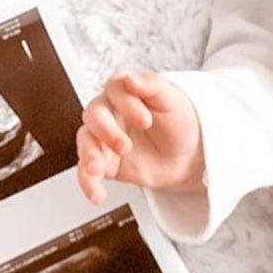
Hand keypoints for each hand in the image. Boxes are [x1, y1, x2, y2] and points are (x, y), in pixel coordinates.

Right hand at [76, 71, 203, 205]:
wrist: (187, 155)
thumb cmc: (179, 122)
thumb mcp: (172, 100)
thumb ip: (152, 86)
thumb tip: (131, 79)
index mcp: (126, 92)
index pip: (115, 88)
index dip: (127, 103)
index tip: (145, 120)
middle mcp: (110, 112)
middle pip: (94, 114)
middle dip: (106, 131)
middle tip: (125, 146)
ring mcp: (104, 138)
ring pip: (85, 141)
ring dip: (89, 156)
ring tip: (97, 169)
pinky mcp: (104, 162)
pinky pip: (87, 171)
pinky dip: (88, 183)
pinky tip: (97, 194)